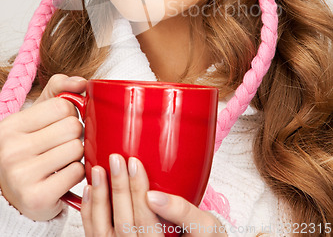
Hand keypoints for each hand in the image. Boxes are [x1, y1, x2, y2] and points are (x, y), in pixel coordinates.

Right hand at [0, 74, 86, 220]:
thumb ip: (59, 89)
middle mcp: (11, 150)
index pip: (62, 105)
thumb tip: (82, 82)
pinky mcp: (37, 197)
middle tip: (64, 144)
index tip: (61, 124)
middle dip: (76, 135)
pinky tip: (63, 177)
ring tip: (63, 160)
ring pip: (77, 149)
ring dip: (77, 155)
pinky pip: (77, 173)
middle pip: (72, 127)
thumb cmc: (31, 148)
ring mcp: (22, 175)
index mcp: (12, 125)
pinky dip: (76, 174)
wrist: (14, 194)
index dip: (70, 113)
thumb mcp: (38, 114)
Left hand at [81, 155, 226, 236]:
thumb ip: (182, 210)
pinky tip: (90, 190)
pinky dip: (90, 212)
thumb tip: (155, 196)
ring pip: (102, 230)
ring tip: (98, 171)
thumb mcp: (203, 225)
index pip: (145, 221)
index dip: (137, 190)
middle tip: (115, 159)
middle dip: (118, 188)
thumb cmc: (200, 236)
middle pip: (123, 223)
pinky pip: (94, 234)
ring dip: (99, 198)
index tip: (134, 163)